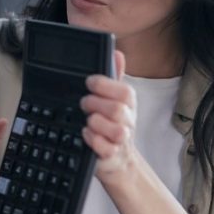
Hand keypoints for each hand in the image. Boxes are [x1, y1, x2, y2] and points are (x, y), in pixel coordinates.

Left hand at [80, 50, 139, 180]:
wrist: (117, 160)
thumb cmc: (113, 125)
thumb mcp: (114, 100)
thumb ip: (114, 77)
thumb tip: (117, 53)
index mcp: (129, 104)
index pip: (124, 91)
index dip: (104, 84)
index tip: (89, 82)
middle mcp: (128, 121)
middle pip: (118, 109)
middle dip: (95, 104)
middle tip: (84, 104)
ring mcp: (121, 140)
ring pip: (115, 129)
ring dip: (95, 123)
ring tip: (88, 121)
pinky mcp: (112, 155)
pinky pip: (105, 147)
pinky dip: (92, 139)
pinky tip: (86, 134)